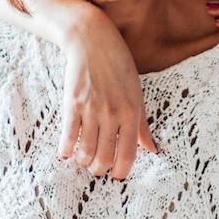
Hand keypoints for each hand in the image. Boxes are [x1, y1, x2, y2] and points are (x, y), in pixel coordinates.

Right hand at [58, 12, 156, 179]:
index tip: (117, 176)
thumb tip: (153, 150)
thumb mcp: (137, 94)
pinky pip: (69, 135)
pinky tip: (66, 154)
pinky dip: (66, 149)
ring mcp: (91, 109)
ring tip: (84, 161)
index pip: (129, 153)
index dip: (122, 170)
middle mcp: (113, 114)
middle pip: (105, 156)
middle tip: (98, 169)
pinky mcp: (72, 104)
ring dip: (84, 161)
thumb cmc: (118, 66)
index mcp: (132, 113)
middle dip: (100, 169)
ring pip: (86, 150)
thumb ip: (142, 125)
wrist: (93, 41)